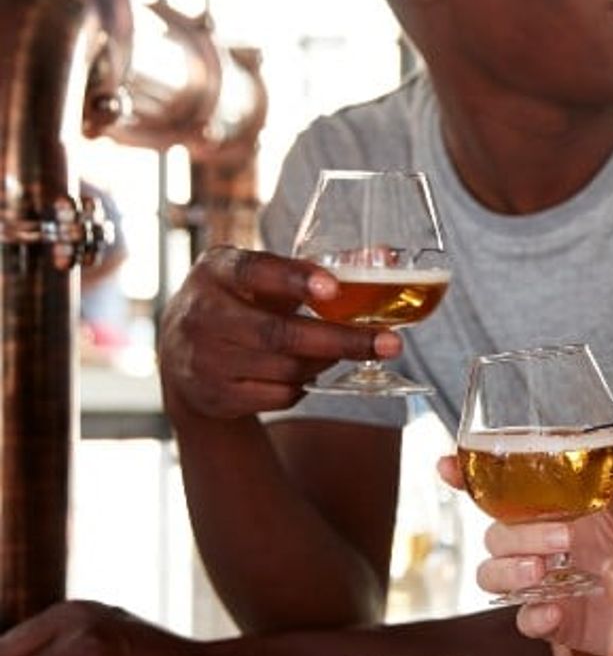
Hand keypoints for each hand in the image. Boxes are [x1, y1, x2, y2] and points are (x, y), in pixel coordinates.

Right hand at [159, 246, 400, 419]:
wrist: (179, 352)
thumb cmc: (239, 302)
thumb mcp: (261, 277)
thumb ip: (314, 269)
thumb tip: (387, 260)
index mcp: (216, 270)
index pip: (254, 271)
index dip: (294, 279)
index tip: (333, 287)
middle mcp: (202, 313)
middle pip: (279, 333)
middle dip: (341, 340)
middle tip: (390, 343)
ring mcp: (203, 358)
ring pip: (285, 368)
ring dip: (325, 362)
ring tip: (344, 350)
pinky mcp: (213, 395)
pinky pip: (278, 395)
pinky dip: (303, 385)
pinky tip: (307, 372)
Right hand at [457, 454, 612, 655]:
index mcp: (567, 504)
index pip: (508, 487)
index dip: (470, 476)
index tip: (447, 466)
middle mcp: (549, 540)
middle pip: (497, 532)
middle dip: (516, 534)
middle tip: (559, 539)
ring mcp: (550, 581)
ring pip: (496, 575)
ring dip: (509, 571)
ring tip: (542, 572)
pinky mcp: (561, 619)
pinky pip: (528, 620)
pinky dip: (534, 617)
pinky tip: (552, 612)